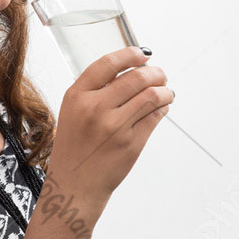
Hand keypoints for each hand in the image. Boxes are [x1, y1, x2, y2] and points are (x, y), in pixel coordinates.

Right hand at [45, 46, 172, 206]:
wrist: (75, 184)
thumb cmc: (74, 146)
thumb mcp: (73, 111)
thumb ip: (95, 90)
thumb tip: (129, 69)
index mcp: (77, 96)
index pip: (108, 64)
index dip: (130, 54)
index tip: (143, 54)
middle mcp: (95, 108)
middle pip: (136, 77)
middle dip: (155, 72)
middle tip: (160, 74)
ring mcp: (115, 126)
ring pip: (152, 95)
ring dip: (164, 90)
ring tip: (165, 91)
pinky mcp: (131, 143)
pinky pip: (155, 116)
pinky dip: (163, 108)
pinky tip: (162, 107)